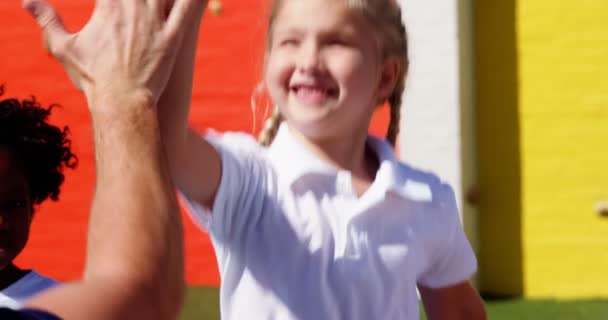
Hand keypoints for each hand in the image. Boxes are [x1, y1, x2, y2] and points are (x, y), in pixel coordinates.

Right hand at [24, 0, 202, 109]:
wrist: (121, 104)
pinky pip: (189, 9)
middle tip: (134, 4)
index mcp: (107, 5)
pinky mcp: (173, 37)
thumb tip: (27, 0)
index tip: (110, 1)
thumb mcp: (63, 47)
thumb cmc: (92, 79)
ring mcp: (155, 22)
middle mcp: (132, 7)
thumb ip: (47, 20)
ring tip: (156, 1)